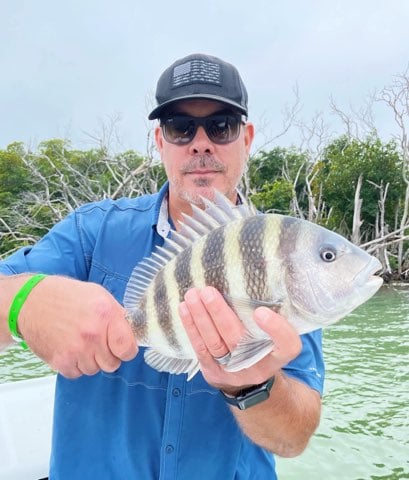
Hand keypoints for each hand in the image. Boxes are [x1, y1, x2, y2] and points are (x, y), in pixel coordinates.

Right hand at [18, 276, 137, 377]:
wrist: (30, 302)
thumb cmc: (66, 295)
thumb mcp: (98, 294)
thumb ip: (116, 314)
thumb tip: (131, 331)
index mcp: (106, 315)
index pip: (128, 349)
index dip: (127, 349)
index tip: (122, 345)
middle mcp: (92, 335)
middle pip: (113, 364)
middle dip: (109, 355)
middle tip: (98, 342)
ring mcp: (76, 350)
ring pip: (95, 370)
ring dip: (91, 360)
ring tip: (81, 341)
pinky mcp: (60, 361)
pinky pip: (77, 374)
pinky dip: (75, 365)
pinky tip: (70, 348)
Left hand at [179, 286, 301, 391]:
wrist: (246, 382)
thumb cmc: (261, 346)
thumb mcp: (275, 336)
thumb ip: (273, 317)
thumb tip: (256, 280)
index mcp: (279, 355)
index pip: (287, 345)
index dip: (276, 330)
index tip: (261, 311)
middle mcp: (257, 365)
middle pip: (238, 340)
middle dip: (220, 314)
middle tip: (208, 291)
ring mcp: (234, 371)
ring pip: (215, 343)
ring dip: (201, 317)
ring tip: (192, 295)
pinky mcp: (213, 371)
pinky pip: (200, 348)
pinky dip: (191, 328)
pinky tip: (184, 309)